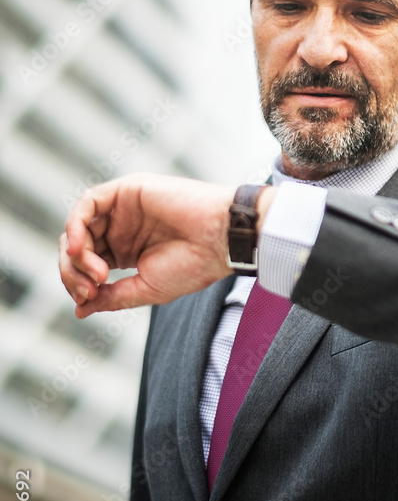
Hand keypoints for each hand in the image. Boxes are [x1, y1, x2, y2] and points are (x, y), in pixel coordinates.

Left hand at [59, 174, 271, 316]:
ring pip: (78, 227)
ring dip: (75, 254)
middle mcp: (122, 229)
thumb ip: (112, 297)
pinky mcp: (126, 190)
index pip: (86, 265)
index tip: (88, 299)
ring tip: (96, 273)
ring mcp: (123, 209)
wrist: (221, 240)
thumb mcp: (147, 289)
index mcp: (127, 251)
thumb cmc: (194, 265)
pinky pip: (88, 204)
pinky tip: (79, 247)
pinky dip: (75, 226)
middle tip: (90, 289)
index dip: (78, 283)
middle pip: (77, 247)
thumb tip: (80, 310)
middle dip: (73, 272)